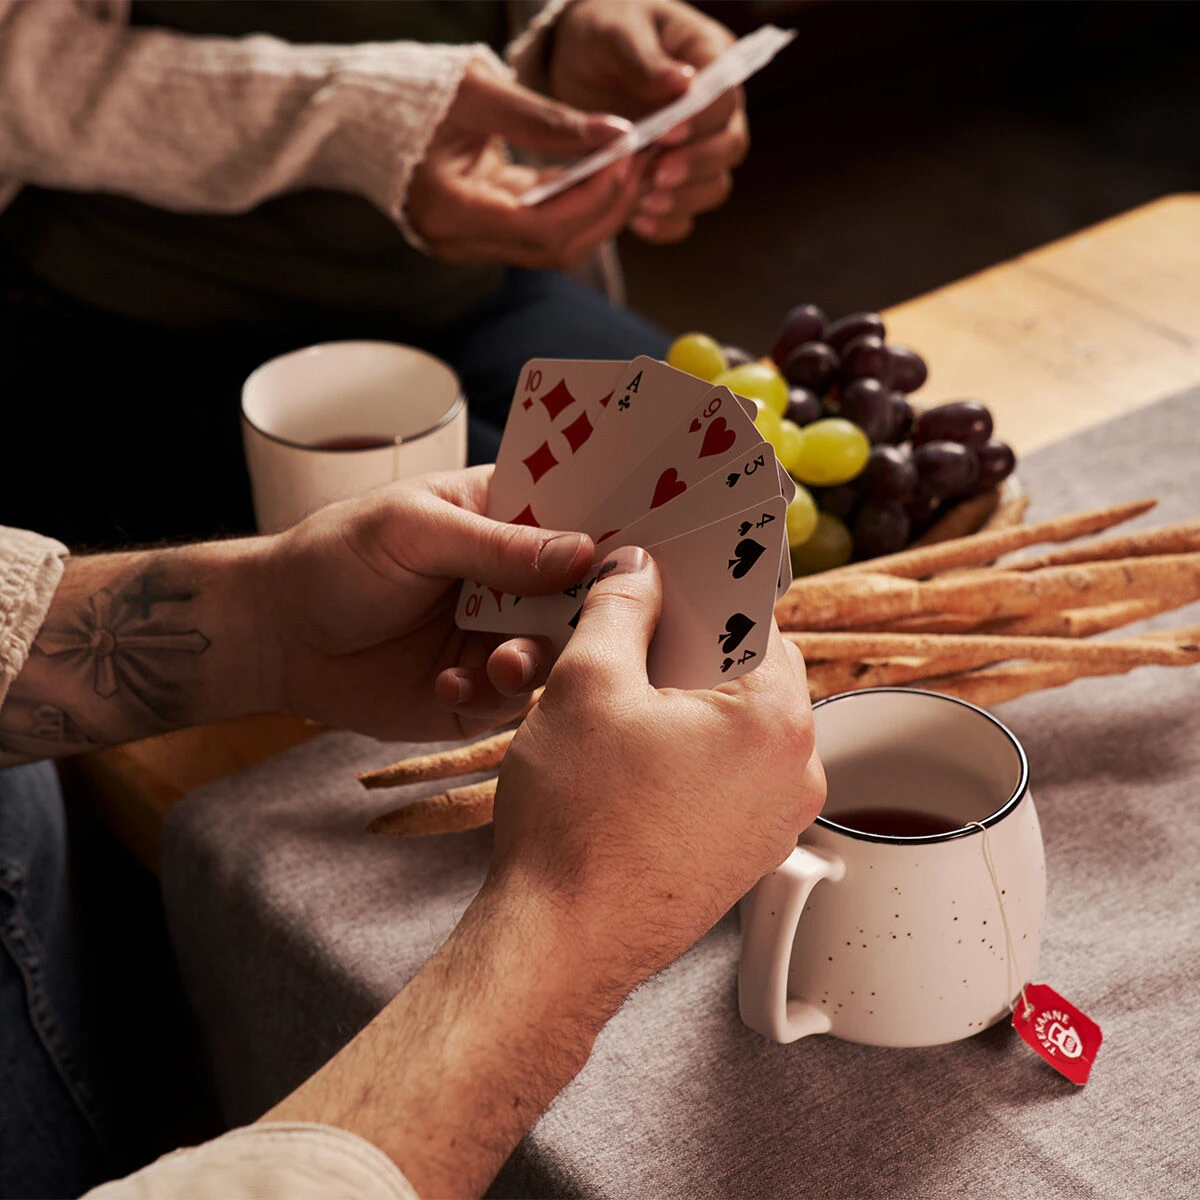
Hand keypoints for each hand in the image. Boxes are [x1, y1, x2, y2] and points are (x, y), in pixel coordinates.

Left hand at [257, 467, 593, 740]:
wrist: (275, 637)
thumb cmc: (335, 558)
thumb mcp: (412, 530)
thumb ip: (497, 545)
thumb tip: (585, 551)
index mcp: (506, 518)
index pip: (581, 515)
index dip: (619, 528)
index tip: (652, 546)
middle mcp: (517, 579)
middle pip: (587, 592)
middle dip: (597, 610)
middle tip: (596, 624)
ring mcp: (502, 635)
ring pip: (562, 654)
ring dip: (540, 661)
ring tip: (501, 664)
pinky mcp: (480, 691)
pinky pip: (515, 702)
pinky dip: (493, 697)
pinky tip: (448, 683)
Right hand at [407, 59, 645, 268]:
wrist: (360, 113)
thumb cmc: (410, 94)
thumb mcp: (479, 92)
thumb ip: (547, 119)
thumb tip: (616, 133)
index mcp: (450, 211)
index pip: (544, 227)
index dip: (596, 197)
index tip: (630, 154)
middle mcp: (458, 242)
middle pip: (558, 248)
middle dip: (609, 206)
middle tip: (646, 159)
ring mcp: (470, 244)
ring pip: (555, 246)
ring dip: (599, 209)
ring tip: (631, 163)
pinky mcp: (482, 233)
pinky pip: (541, 229)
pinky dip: (575, 204)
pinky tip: (600, 170)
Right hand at [490, 545, 825, 987]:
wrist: (559, 943)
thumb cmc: (577, 823)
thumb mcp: (587, 683)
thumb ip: (620, 607)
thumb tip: (636, 571)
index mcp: (776, 721)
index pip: (753, 619)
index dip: (698, 592)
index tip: (660, 583)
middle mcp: (795, 774)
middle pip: (744, 674)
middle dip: (682, 652)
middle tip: (621, 646)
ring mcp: (772, 822)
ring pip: (729, 728)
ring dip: (677, 706)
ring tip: (612, 709)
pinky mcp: (741, 855)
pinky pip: (720, 777)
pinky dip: (680, 755)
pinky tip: (622, 763)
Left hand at [549, 0, 747, 243]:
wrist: (579, 64)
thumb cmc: (605, 33)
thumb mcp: (616, 32)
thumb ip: (645, 59)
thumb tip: (681, 84)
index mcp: (712, 60)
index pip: (725, 98)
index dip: (701, 120)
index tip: (666, 132)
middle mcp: (715, 111)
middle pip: (730, 147)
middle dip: (695, 165)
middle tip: (656, 174)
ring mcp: (699, 150)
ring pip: (714, 185)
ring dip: (682, 199)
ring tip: (643, 202)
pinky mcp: (676, 182)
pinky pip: (684, 214)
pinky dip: (665, 224)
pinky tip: (636, 222)